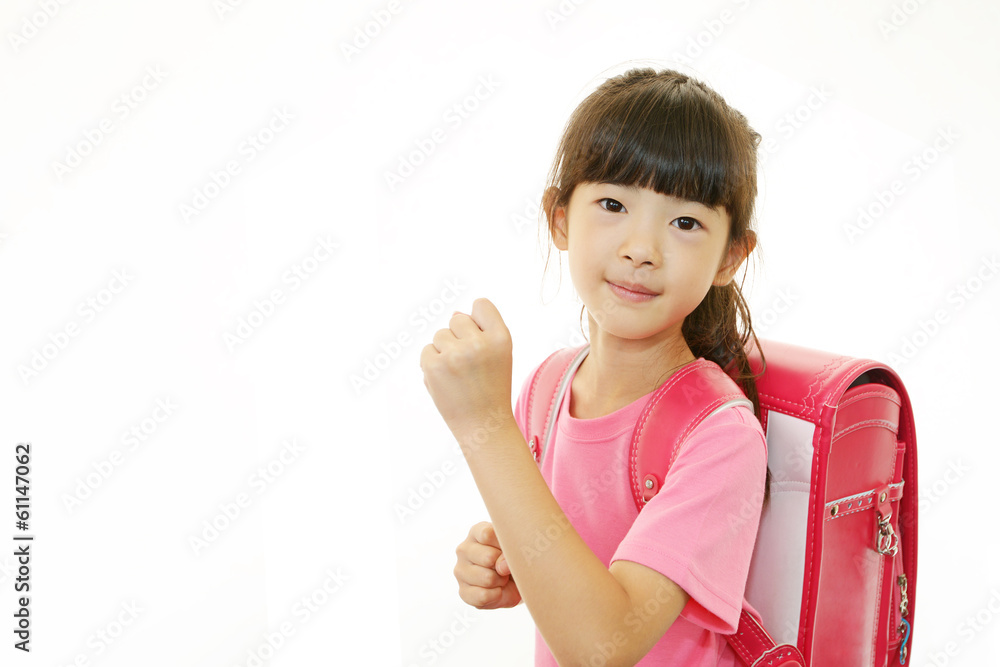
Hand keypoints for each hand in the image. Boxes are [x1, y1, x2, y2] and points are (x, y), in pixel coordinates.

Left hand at [420, 298, 514, 445]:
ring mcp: (455, 354)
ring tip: (458, 373)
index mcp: (501, 338)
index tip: (480, 338)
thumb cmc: (491, 388)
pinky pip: (426, 350)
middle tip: (469, 364)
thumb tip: (454, 313)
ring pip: (440, 335)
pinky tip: (446, 379)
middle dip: (459, 337)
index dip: (477, 319)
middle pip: (457, 319)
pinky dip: (432, 363)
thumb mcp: (500, 355)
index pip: (481, 305)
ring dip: (445, 350)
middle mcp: (479, 344)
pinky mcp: (434, 366)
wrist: (482, 424)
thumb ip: (481, 331)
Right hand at [454, 522, 520, 608]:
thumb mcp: (516, 550)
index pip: (487, 534)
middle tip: (507, 567)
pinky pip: (483, 596)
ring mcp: (460, 571)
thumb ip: (510, 552)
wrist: (513, 581)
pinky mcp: (463, 591)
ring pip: (487, 579)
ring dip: (501, 582)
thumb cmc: (514, 558)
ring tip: (502, 578)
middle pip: (488, 557)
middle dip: (503, 566)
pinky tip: (497, 590)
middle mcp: (464, 549)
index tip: (511, 549)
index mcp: (476, 532)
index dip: (503, 545)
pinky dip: (496, 596)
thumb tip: (502, 566)